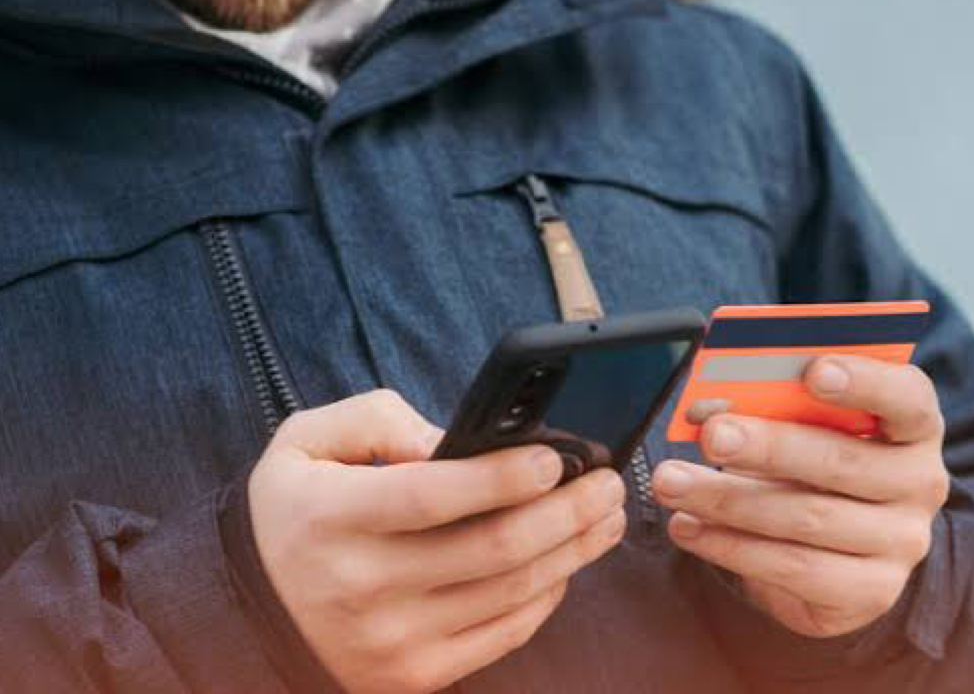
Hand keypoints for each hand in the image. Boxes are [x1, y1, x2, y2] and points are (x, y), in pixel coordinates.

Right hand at [248, 390, 626, 692]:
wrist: (252, 608)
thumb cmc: (296, 510)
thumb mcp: (307, 441)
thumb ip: (378, 420)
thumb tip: (454, 442)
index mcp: (332, 517)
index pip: (431, 496)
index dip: (501, 477)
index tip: (555, 457)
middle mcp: (362, 585)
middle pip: (491, 549)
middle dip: (566, 511)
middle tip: (607, 482)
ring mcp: (391, 640)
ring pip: (510, 592)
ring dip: (573, 550)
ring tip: (605, 516)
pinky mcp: (415, 674)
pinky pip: (504, 633)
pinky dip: (547, 596)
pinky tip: (566, 561)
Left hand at [652, 356, 949, 637]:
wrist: (844, 549)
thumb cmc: (817, 463)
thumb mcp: (807, 426)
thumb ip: (774, 406)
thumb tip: (707, 405)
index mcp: (914, 426)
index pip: (907, 397)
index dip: (864, 381)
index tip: (813, 370)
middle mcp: (920, 483)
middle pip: (842, 461)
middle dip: (768, 446)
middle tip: (711, 434)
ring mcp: (900, 542)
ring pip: (806, 519)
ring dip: (728, 500)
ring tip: (672, 484)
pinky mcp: (870, 591)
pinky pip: (793, 568)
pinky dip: (731, 547)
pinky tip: (688, 527)